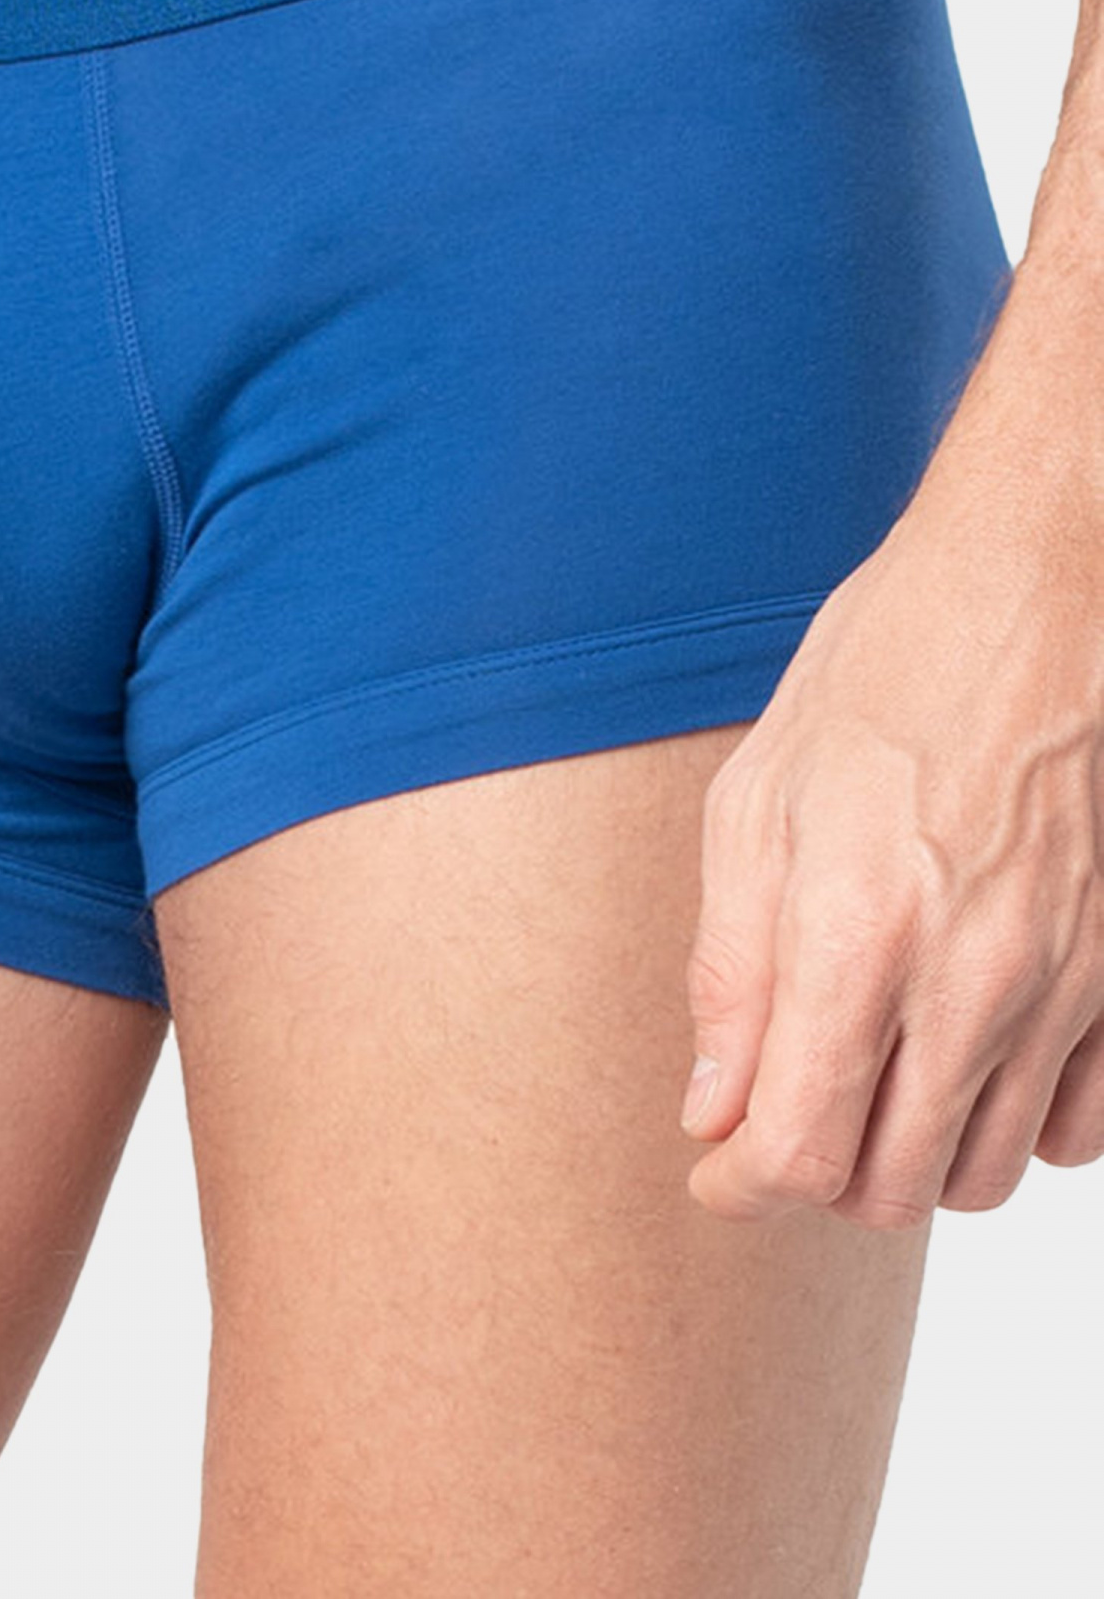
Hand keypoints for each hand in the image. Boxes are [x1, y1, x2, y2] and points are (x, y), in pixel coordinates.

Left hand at [679, 451, 1103, 1227]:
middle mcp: (970, 981)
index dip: (740, 1183)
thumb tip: (712, 1106)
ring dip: (912, 1157)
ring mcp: (1064, 986)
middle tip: (780, 1113)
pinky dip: (1014, 1126)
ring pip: (986, 1173)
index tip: (715, 1169)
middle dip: (816, 1174)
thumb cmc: (885, 670)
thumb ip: (729, 968)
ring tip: (866, 1084)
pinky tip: (964, 1061)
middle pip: (889, 1188)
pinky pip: (1077, 1132)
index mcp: (855, 933)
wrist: (1038, 590)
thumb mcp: (757, 800)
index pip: (797, 1152)